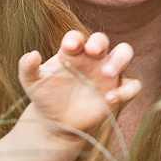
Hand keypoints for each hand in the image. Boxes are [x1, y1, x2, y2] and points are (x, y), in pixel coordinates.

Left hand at [19, 31, 139, 137]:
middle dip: (99, 42)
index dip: (75, 38)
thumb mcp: (31, 82)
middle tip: (93, 52)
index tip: (70, 46)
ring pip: (125, 53)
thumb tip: (32, 54)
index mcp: (72, 52)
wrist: (57, 123)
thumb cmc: (45, 97)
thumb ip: (27, 67)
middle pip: (103, 40)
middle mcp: (92, 58)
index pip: (77, 37)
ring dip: (119, 59)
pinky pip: (132, 85)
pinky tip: (110, 99)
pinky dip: (126, 90)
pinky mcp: (118, 91)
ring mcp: (107, 73)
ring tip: (107, 73)